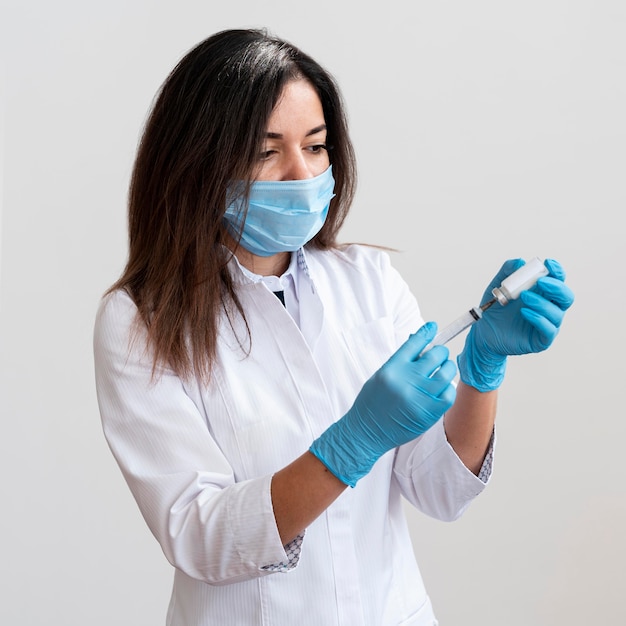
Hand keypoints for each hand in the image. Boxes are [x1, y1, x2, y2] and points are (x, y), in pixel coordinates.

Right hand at [310, 322, 456, 486]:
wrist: (366, 432)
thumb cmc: (371, 404)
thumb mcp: (380, 376)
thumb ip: (400, 362)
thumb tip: (420, 345)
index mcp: (392, 369)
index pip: (414, 343)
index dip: (426, 332)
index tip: (432, 327)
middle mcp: (406, 380)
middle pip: (435, 355)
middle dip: (440, 352)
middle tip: (439, 355)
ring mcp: (419, 397)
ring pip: (446, 372)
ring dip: (447, 368)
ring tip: (443, 370)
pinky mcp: (429, 413)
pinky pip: (449, 393)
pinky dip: (448, 388)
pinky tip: (441, 389)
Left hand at [458, 258, 574, 390]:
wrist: (483, 333)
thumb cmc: (495, 310)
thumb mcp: (498, 288)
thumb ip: (507, 272)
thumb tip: (520, 262)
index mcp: (542, 293)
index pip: (557, 280)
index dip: (557, 271)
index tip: (549, 263)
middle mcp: (549, 307)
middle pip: (565, 296)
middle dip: (556, 287)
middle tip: (541, 282)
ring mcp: (547, 324)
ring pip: (556, 312)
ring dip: (542, 302)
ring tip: (523, 297)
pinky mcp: (541, 340)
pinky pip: (548, 329)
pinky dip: (538, 318)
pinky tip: (524, 312)